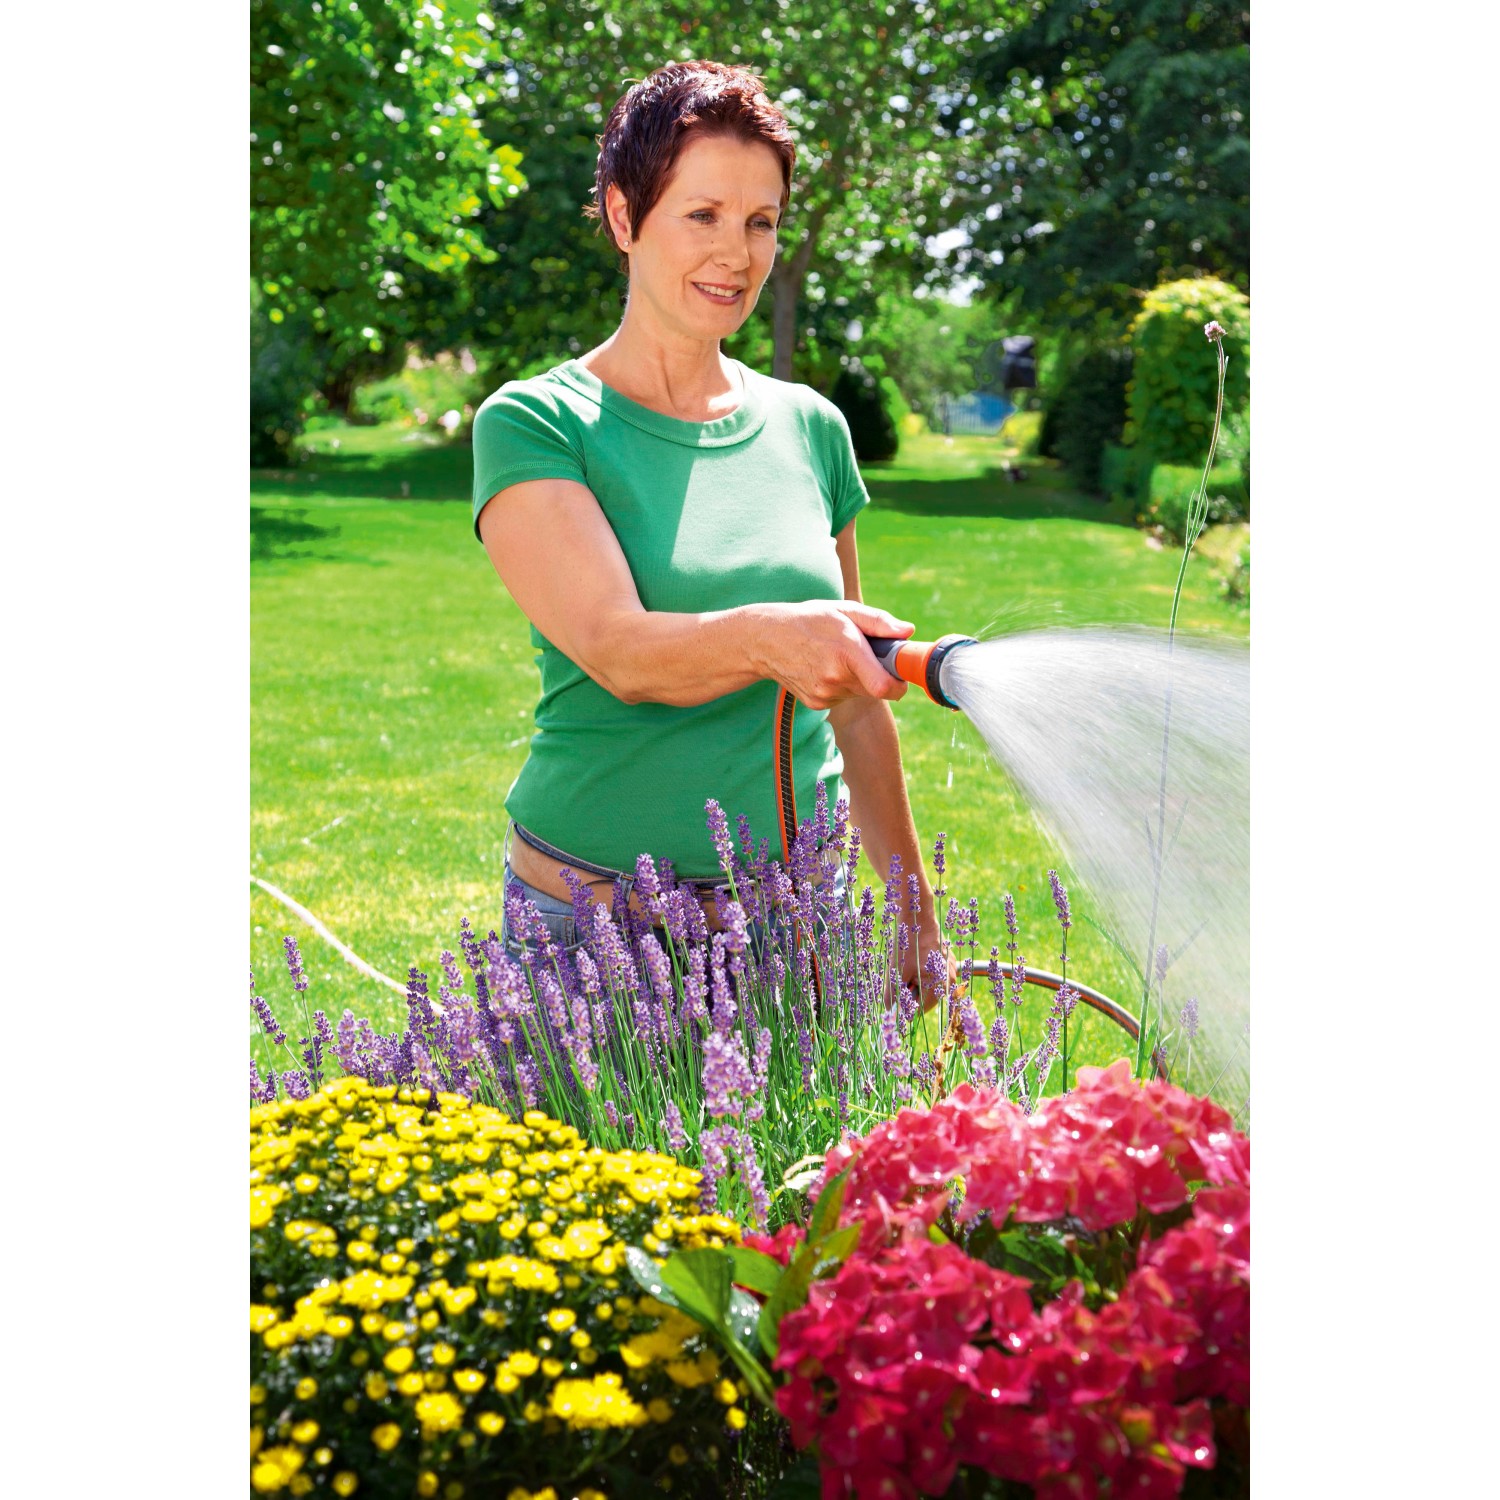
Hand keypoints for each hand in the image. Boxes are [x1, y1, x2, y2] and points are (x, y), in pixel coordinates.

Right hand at [753, 600, 914, 710]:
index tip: (901, 674)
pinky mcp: (817, 703)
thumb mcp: (844, 610)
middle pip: (876, 689)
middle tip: (866, 655)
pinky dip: (842, 685)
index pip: (885, 687)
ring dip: (858, 679)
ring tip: (837, 657)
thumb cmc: (810, 620)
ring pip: (860, 693)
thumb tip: (908, 631)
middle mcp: (835, 678)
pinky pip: (843, 697)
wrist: (766, 640)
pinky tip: (824, 668)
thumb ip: (879, 622)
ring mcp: (825, 694)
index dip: (900, 684)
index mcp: (846, 653)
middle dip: (879, 674)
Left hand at [902, 923, 961, 1014]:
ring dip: (915, 981)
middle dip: (910, 991)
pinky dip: (921, 972)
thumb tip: (891, 1013)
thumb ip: (894, 995)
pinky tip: (915, 959)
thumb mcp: (897, 971)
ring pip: (928, 985)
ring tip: (908, 966)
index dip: (906, 1007)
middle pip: (925, 997)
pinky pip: (933, 974)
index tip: (896, 996)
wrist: (918, 917)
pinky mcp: (947, 961)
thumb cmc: (908, 944)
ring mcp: (950, 970)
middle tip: (902, 976)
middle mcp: (950, 980)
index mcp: (940, 986)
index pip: (921, 1010)